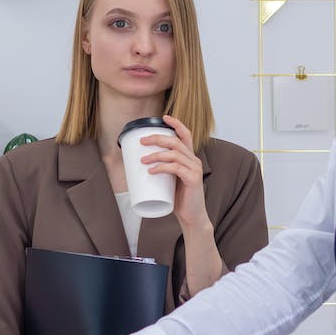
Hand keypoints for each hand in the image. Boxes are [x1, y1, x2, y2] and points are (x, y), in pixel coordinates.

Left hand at [141, 115, 209, 229]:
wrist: (192, 217)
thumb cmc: (180, 198)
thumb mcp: (171, 179)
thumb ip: (163, 169)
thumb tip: (139, 162)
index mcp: (190, 158)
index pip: (186, 135)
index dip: (176, 124)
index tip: (164, 117)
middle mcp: (195, 160)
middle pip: (176, 142)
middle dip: (157, 139)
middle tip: (142, 141)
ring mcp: (195, 169)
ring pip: (174, 154)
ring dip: (156, 155)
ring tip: (143, 160)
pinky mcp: (193, 179)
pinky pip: (176, 168)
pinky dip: (162, 168)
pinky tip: (152, 171)